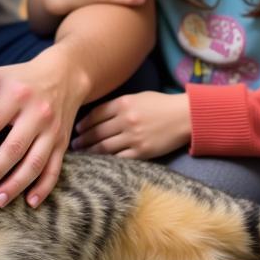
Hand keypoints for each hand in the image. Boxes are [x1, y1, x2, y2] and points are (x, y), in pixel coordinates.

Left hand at [0, 45, 89, 207]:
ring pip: (35, 162)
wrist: (64, 75)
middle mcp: (37, 113)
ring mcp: (52, 130)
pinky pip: (54, 169)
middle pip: (15, 146)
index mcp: (16, 94)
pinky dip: (43, 188)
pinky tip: (30, 202)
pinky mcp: (62, 143)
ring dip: (17, 184)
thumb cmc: (19, 80)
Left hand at [72, 91, 189, 159]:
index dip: (84, 123)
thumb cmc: (161, 105)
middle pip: (97, 132)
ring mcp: (134, 137)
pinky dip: (107, 161)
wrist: (185, 116)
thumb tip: (97, 115)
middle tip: (74, 144)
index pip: (96, 114)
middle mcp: (126, 120)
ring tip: (83, 154)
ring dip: (91, 151)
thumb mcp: (138, 98)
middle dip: (83, 139)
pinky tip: (100, 162)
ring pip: (104, 147)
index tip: (77, 129)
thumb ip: (118, 105)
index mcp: (124, 104)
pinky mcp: (142, 152)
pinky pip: (119, 158)